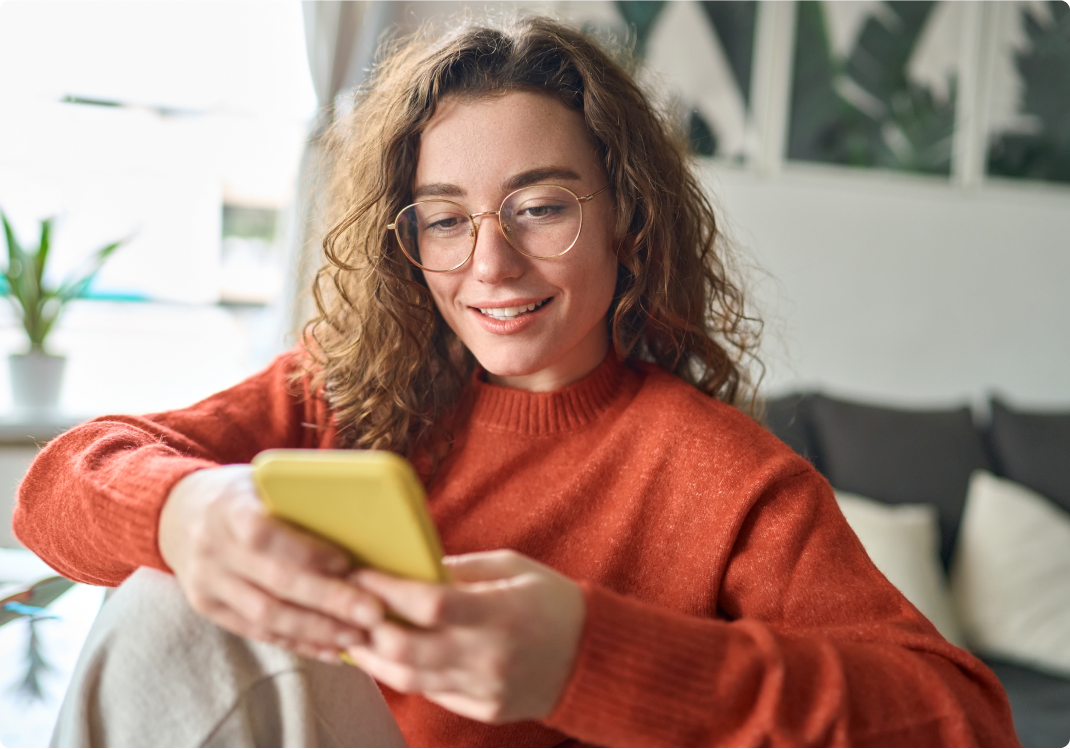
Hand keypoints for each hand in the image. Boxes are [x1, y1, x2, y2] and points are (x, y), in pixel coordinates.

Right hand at [158, 465, 382, 661]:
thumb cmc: (239, 492)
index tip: (347, 562)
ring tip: (358, 636)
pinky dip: (297, 643)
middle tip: (372, 613)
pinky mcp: (209, 608)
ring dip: (317, 630)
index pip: (264, 535)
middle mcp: (213, 549)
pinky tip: (331, 649)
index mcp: (228, 508)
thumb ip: (297, 497)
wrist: (176, 512)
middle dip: (328, 601)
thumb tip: (361, 515)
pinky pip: (257, 632)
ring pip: (266, 616)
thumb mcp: (260, 480)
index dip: (306, 552)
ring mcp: (207, 583)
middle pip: (274, 584)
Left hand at [344, 550, 585, 723]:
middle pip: (408, 649)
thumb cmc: (553, 602)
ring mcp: (486, 689)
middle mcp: (490, 656)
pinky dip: (405, 675)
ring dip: (374, 659)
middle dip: (368, 628)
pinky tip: (388, 658)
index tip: (360, 573)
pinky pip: (432, 694)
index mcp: (500, 613)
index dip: (386, 589)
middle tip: (346, 608)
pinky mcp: (484, 709)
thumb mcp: (513, 568)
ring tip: (354, 637)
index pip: (429, 604)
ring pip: (410, 679)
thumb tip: (411, 567)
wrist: (593, 658)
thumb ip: (462, 569)